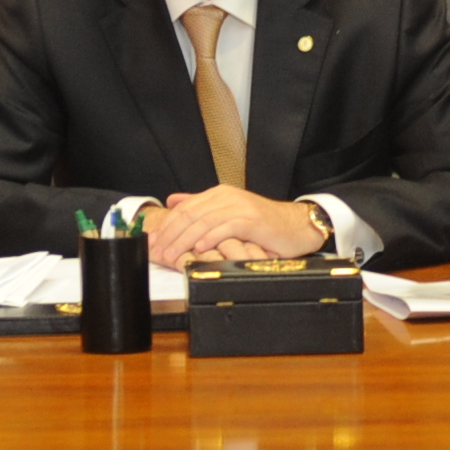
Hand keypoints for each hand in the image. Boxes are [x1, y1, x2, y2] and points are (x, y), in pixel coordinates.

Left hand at [146, 186, 330, 267]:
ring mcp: (240, 207)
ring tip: (172, 255)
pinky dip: (211, 238)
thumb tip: (173, 201)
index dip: (166, 226)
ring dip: (185, 240)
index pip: (184, 209)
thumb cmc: (263, 225)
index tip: (153, 242)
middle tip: (157, 251)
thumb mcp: (229, 212)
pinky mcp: (252, 220)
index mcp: (219, 194)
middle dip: (170, 235)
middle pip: (190, 215)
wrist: (296, 226)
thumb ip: (201, 205)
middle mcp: (227, 197)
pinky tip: (200, 249)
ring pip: (204, 222)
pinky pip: (226, 228)